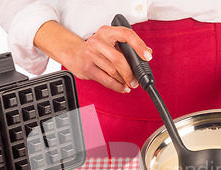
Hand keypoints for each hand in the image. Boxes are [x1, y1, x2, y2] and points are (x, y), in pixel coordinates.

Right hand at [34, 21, 151, 92]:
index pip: (126, 34)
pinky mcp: (87, 68)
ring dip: (124, 80)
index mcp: (106, 32)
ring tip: (128, 83)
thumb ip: (127, 46)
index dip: (139, 46)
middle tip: (136, 80)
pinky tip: (122, 88)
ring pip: (113, 72)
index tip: (147, 56)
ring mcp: (90, 55)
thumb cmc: (94, 49)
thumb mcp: (109, 42)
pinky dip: (117, 86)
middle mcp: (97, 41)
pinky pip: (106, 80)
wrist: (73, 53)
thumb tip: (148, 52)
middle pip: (119, 59)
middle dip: (130, 73)